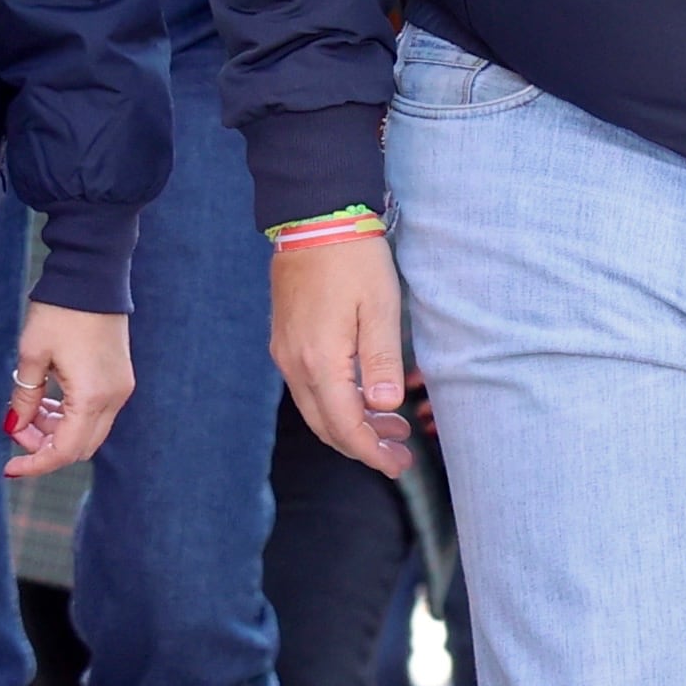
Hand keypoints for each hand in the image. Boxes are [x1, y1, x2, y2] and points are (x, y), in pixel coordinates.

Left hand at [0, 300, 135, 477]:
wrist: (93, 278)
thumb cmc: (61, 313)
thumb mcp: (32, 355)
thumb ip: (24, 398)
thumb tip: (13, 426)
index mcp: (92, 397)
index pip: (65, 451)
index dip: (35, 464)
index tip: (8, 468)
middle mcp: (113, 398)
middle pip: (80, 447)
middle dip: (45, 446)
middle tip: (15, 427)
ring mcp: (120, 388)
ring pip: (88, 431)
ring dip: (57, 431)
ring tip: (28, 409)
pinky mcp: (120, 378)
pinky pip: (96, 412)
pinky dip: (70, 416)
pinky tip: (48, 399)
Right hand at [272, 231, 413, 475]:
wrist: (313, 219)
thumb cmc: (353, 260)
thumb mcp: (380, 308)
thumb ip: (381, 360)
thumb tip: (385, 406)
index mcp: (320, 360)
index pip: (344, 425)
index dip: (371, 452)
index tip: (397, 465)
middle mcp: (295, 363)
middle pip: (326, 426)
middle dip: (362, 447)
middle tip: (399, 457)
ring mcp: (286, 353)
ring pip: (316, 408)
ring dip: (351, 424)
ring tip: (391, 428)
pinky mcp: (286, 341)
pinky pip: (309, 387)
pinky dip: (337, 402)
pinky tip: (365, 398)